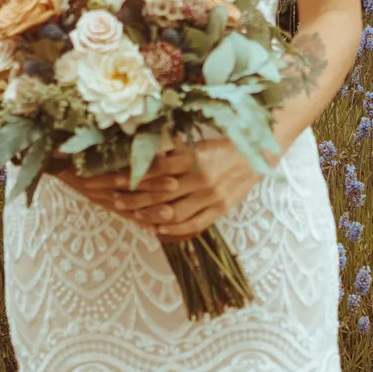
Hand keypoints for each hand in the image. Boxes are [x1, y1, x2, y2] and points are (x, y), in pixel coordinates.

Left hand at [53, 135, 262, 238]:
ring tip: (133, 215)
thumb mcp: (198, 141)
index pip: (155, 169)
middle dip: (133, 199)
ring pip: (172, 213)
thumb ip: (174, 149)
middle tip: (116, 200)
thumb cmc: (225, 144)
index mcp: (194, 156)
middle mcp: (201, 178)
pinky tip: (158, 229)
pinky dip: (173, 231)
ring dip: (148, 216)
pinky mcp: (221, 209)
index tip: (111, 179)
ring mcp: (212, 196)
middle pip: (159, 194)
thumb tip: (142, 151)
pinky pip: (193, 225)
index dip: (131, 176)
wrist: (260, 154)